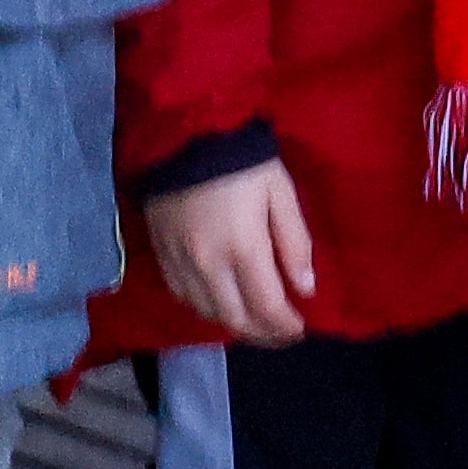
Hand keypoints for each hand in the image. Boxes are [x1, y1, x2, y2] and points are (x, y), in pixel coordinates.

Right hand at [144, 157, 319, 341]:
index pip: (267, 307)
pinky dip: (207, 308)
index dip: (285, 327)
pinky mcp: (161, 254)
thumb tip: (305, 289)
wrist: (186, 133)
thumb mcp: (281, 193)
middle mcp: (208, 265)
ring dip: (236, 324)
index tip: (300, 329)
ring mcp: (180, 262)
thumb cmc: (244, 161)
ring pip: (208, 313)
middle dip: (263, 335)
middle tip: (282, 334)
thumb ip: (294, 242)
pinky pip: (184, 296)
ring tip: (256, 323)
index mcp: (243, 249)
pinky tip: (222, 303)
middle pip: (236, 319)